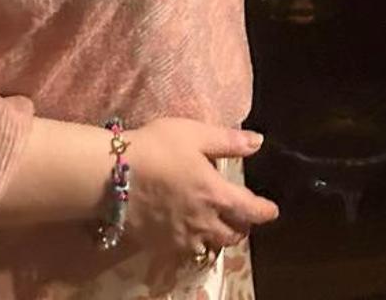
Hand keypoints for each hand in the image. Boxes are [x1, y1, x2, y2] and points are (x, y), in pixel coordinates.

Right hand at [123, 118, 277, 280]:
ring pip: (209, 245)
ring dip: (218, 237)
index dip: (264, 211)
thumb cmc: (157, 148)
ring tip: (217, 226)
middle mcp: (202, 222)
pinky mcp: (159, 245)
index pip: (249, 209)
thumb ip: (228, 141)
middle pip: (231, 234)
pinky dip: (194, 243)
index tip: (272, 211)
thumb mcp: (195, 134)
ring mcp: (180, 237)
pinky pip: (185, 250)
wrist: (113, 175)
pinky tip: (188, 232)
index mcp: (215, 194)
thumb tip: (258, 142)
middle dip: (242, 227)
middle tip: (243, 218)